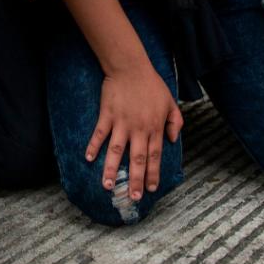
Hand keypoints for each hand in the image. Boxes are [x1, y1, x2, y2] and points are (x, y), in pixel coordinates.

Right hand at [87, 65, 182, 200]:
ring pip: (117, 151)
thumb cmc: (151, 84)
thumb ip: (175, 122)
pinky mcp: (107, 115)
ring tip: (108, 186)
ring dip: (112, 169)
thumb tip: (173, 141)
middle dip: (136, 179)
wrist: (131, 67)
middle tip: (132, 197)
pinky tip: (88, 158)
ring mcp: (122, 122)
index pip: (155, 156)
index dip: (153, 173)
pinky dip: (93, 146)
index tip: (151, 189)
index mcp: (154, 127)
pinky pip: (99, 133)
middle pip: (137, 159)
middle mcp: (138, 128)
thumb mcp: (170, 102)